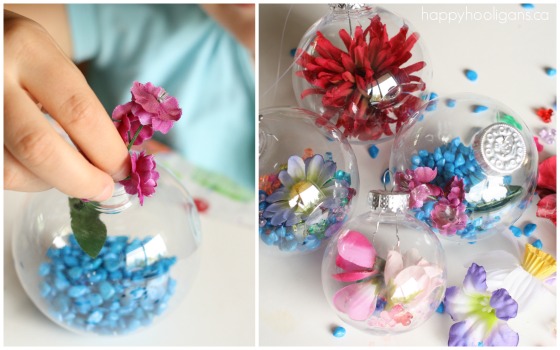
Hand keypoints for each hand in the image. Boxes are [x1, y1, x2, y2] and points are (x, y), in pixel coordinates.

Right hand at [4, 10, 129, 200]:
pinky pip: (0, 172)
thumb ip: (80, 107)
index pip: (79, 112)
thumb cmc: (22, 58)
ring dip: (49, 182)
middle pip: (40, 146)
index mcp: (30, 49)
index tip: (124, 172)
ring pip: (13, 168)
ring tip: (68, 172)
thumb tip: (118, 164)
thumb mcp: (52, 62)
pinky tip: (37, 167)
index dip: (107, 151)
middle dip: (80, 179)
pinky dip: (26, 178)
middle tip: (103, 190)